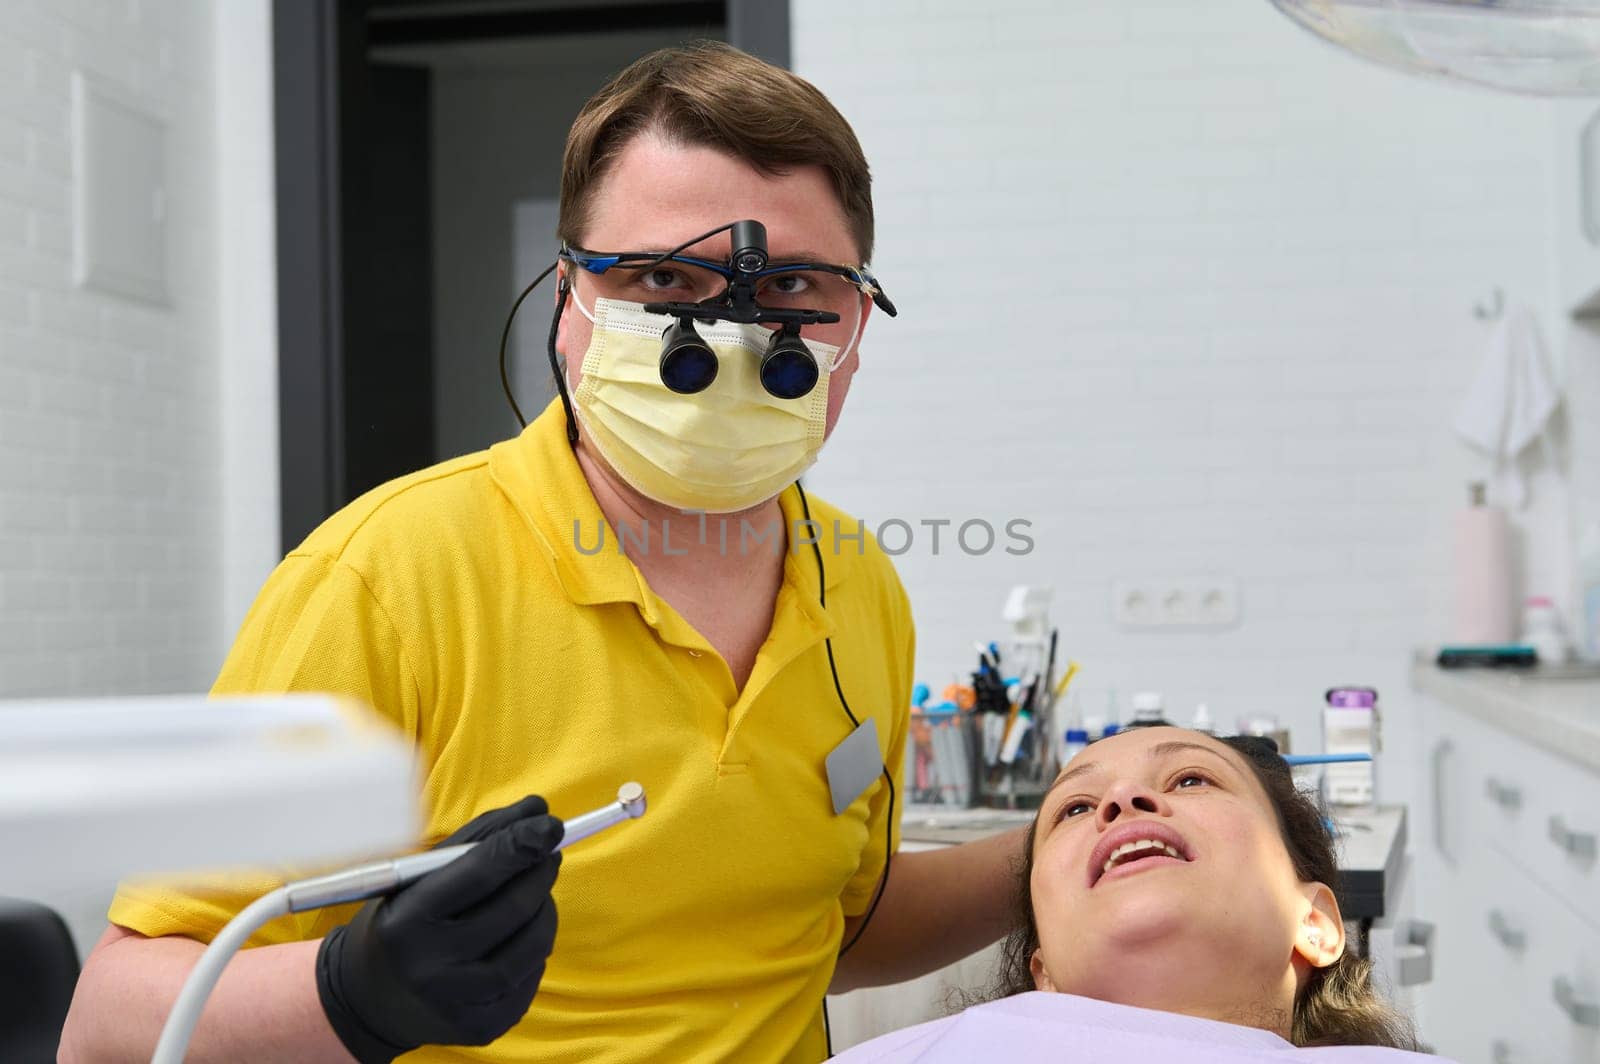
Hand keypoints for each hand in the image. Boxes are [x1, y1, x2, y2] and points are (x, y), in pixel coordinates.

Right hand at [315, 796, 563, 1062]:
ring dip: (544, 908)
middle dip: (539, 871)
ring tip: (534, 891)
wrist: (368, 999)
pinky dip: (535, 947)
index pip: (476, 874)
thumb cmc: (401, 921)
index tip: (551, 823)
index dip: (520, 845)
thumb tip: (537, 810)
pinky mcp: (481, 1027)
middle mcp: (429, 967)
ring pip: (532, 944)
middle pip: (512, 909)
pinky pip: (531, 976)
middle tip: (548, 851)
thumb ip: (476, 839)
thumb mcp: (418, 877)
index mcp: (406, 922)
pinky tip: (519, 934)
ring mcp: (457, 1003)